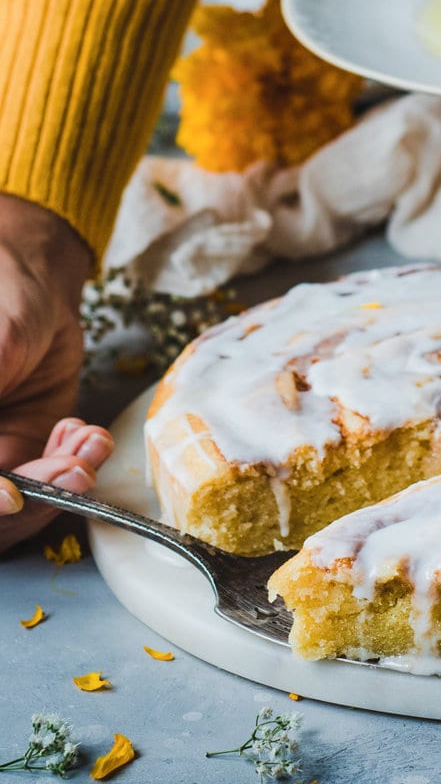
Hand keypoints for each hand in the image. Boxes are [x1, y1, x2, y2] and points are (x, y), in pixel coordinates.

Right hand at [0, 194, 113, 549]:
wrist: (32, 277)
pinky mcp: (23, 450)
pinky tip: (88, 437)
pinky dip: (72, 465)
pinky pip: (46, 481)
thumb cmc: (0, 297)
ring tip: (86, 446)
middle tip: (71, 470)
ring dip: (55, 484)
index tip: (8, 493)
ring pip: (13, 506)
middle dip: (26, 498)